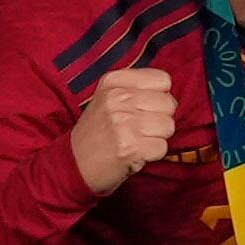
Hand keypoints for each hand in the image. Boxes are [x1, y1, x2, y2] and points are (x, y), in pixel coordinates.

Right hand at [69, 67, 178, 193]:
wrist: (73, 164)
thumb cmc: (98, 132)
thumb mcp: (109, 99)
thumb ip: (138, 89)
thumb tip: (171, 93)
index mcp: (113, 82)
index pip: (163, 80)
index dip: (159, 96)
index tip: (142, 107)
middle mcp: (117, 99)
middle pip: (169, 103)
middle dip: (159, 119)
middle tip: (138, 129)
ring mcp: (124, 123)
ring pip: (169, 126)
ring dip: (157, 137)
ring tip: (136, 140)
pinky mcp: (131, 147)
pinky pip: (163, 147)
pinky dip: (152, 154)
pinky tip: (134, 153)